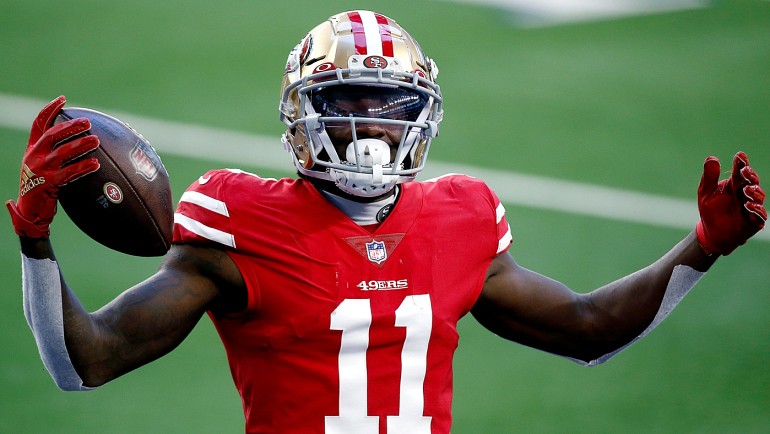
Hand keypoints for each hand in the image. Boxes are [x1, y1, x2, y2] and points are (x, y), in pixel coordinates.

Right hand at [6, 96, 99, 237]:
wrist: (30, 210)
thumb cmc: (41, 187)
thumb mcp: (43, 166)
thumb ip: (55, 154)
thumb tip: (80, 140)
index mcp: (31, 149)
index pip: (38, 124)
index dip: (49, 110)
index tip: (63, 99)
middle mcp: (33, 156)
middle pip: (52, 135)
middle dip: (70, 126)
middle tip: (87, 122)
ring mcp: (40, 169)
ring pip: (62, 152)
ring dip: (81, 145)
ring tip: (96, 140)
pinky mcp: (48, 183)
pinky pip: (69, 172)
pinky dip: (83, 167)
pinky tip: (96, 164)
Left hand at [696, 151, 765, 254]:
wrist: (712, 233)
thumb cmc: (710, 210)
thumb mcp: (705, 193)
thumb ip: (709, 177)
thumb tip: (712, 158)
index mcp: (734, 185)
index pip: (740, 171)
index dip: (741, 163)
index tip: (739, 155)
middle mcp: (745, 194)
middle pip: (752, 182)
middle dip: (750, 176)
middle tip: (745, 171)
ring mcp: (751, 207)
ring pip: (759, 197)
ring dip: (754, 192)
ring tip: (746, 189)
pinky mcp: (754, 221)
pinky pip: (759, 216)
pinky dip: (756, 210)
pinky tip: (749, 206)